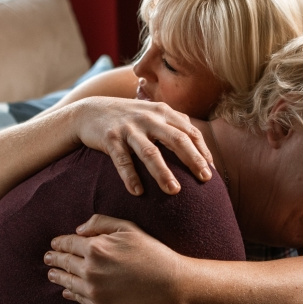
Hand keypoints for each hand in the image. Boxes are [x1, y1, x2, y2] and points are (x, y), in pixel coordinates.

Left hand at [44, 214, 182, 303]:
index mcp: (95, 247)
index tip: (54, 243)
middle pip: (64, 262)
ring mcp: (94, 290)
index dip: (58, 243)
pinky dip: (69, 293)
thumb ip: (99, 223)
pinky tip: (66, 291)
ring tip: (51, 274)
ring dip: (57, 276)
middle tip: (47, 258)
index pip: (67, 243)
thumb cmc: (150, 252)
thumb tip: (78, 231)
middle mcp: (90, 269)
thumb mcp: (127, 228)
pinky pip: (78, 298)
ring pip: (67, 282)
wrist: (169, 284)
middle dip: (54, 259)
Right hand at [73, 97, 213, 194]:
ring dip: (163, 172)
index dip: (203, 151)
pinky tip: (137, 192)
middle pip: (176, 140)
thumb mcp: (153, 114)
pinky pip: (122, 160)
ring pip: (150, 152)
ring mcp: (129, 127)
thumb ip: (174, 125)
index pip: (190, 132)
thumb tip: (200, 148)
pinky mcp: (110, 138)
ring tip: (174, 191)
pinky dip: (130, 176)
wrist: (90, 111)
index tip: (212, 170)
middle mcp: (149, 118)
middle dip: (193, 160)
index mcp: (163, 112)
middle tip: (205, 179)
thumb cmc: (128, 117)